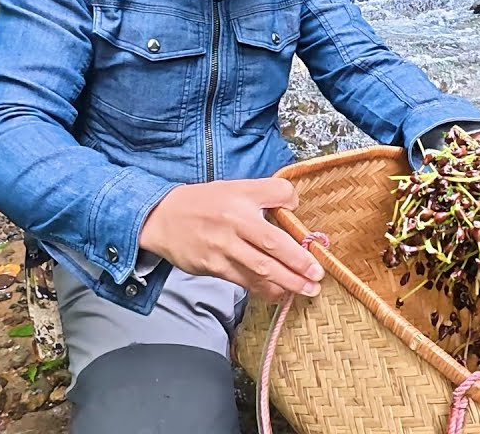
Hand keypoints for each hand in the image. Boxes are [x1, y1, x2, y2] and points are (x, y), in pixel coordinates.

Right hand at [138, 178, 324, 300]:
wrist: (162, 217)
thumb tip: (295, 205)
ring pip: (258, 269)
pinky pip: (242, 281)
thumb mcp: (238, 187)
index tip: (316, 250)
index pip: (274, 218)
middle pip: (270, 249)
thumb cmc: (206, 202)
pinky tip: (277, 294)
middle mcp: (232, 226)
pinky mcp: (211, 266)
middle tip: (317, 278)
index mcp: (241, 202)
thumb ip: (269, 192)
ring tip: (305, 290)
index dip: (296, 240)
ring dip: (284, 282)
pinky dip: (262, 289)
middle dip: (297, 266)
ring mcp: (221, 249)